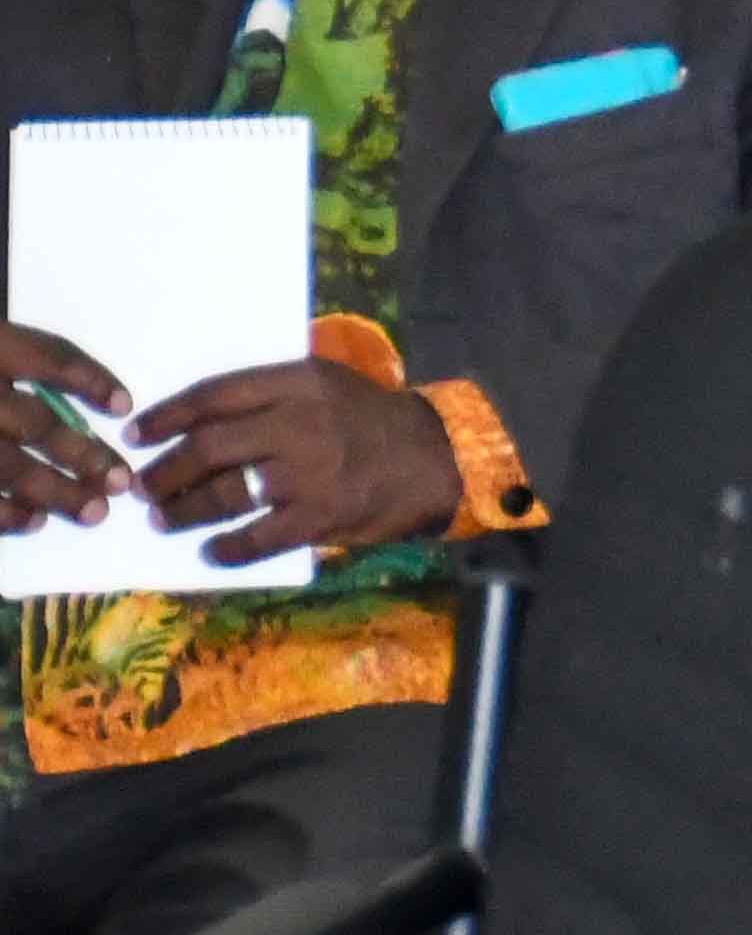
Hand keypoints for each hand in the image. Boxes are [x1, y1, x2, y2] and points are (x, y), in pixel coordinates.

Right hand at [0, 326, 129, 532]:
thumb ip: (30, 364)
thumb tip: (107, 406)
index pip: (50, 357)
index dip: (91, 380)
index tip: (125, 407)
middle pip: (34, 422)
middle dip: (81, 453)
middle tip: (121, 482)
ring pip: (7, 466)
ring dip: (54, 491)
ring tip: (95, 511)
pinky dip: (5, 513)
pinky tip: (35, 520)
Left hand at [129, 363, 457, 566]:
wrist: (432, 457)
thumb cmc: (368, 419)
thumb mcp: (325, 385)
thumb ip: (270, 394)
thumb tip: (195, 420)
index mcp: (299, 383)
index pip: (214, 395)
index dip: (167, 417)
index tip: (136, 435)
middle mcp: (300, 423)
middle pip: (209, 447)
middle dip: (165, 472)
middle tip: (144, 488)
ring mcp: (309, 472)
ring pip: (224, 494)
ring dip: (183, 510)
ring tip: (163, 519)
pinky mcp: (320, 515)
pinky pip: (258, 537)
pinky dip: (227, 548)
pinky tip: (211, 551)